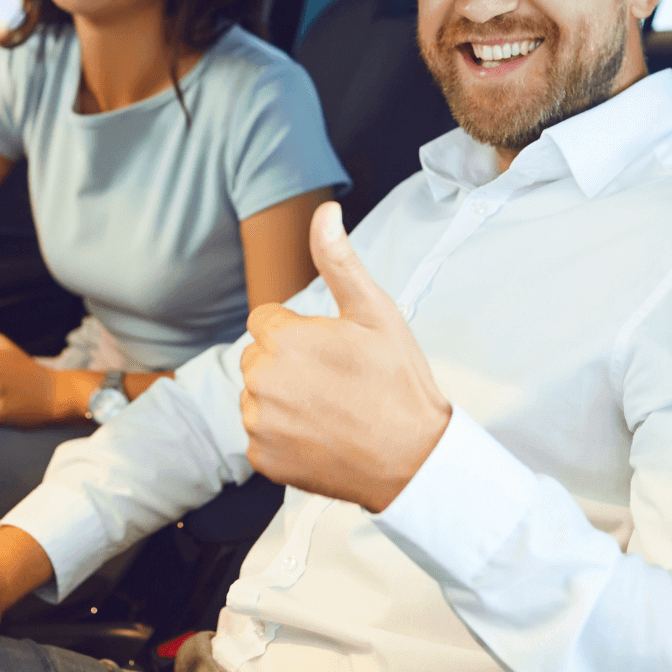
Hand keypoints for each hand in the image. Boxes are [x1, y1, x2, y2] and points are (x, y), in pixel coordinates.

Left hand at [241, 201, 451, 512]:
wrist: (413, 460)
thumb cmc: (397, 381)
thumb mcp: (374, 311)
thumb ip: (338, 260)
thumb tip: (325, 211)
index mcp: (284, 339)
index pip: (266, 321)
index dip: (300, 333)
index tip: (332, 351)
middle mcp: (262, 380)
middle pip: (258, 358)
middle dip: (288, 363)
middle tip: (335, 381)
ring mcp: (259, 422)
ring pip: (257, 395)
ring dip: (283, 398)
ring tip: (330, 409)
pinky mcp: (262, 458)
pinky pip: (260, 434)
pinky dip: (282, 435)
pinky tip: (320, 435)